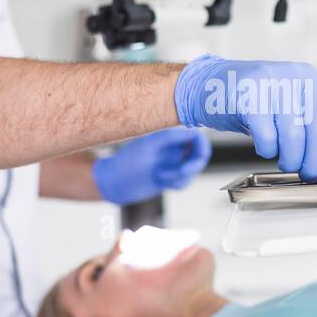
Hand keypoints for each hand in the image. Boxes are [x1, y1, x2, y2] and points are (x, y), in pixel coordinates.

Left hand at [92, 127, 211, 205]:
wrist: (113, 182)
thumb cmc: (127, 162)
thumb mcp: (150, 146)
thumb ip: (172, 137)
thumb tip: (195, 132)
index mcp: (169, 136)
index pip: (197, 137)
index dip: (202, 147)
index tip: (197, 158)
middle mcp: (173, 148)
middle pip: (199, 155)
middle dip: (191, 167)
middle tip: (178, 172)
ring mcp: (172, 163)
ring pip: (192, 171)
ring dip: (180, 177)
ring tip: (160, 176)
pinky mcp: (169, 177)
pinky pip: (184, 181)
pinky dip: (176, 184)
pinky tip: (160, 181)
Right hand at [173, 53, 316, 180]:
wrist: (211, 86)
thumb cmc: (252, 103)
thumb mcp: (289, 108)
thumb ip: (311, 128)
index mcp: (313, 82)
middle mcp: (297, 78)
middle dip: (315, 164)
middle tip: (307, 175)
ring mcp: (273, 84)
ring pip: (294, 138)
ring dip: (290, 160)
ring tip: (283, 161)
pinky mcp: (249, 95)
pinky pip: (267, 138)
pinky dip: (267, 151)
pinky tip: (263, 146)